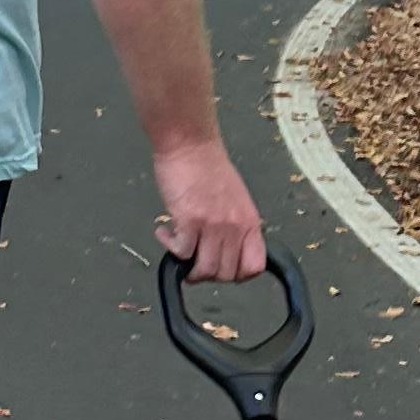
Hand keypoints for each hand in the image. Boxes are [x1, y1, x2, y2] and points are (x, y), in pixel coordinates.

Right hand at [152, 134, 264, 280]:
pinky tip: (165, 234)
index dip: (237, 275)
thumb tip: (225, 247)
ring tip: (179, 253)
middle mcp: (235, 226)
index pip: (254, 266)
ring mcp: (213, 225)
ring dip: (189, 268)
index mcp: (249, 221)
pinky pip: (181, 252)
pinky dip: (169, 248)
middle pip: (226, 274)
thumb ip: (235, 224)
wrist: (190, 143)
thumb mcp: (235, 198)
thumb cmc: (208, 165)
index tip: (222, 268)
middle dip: (207, 274)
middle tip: (194, 263)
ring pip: (204, 270)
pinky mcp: (189, 220)